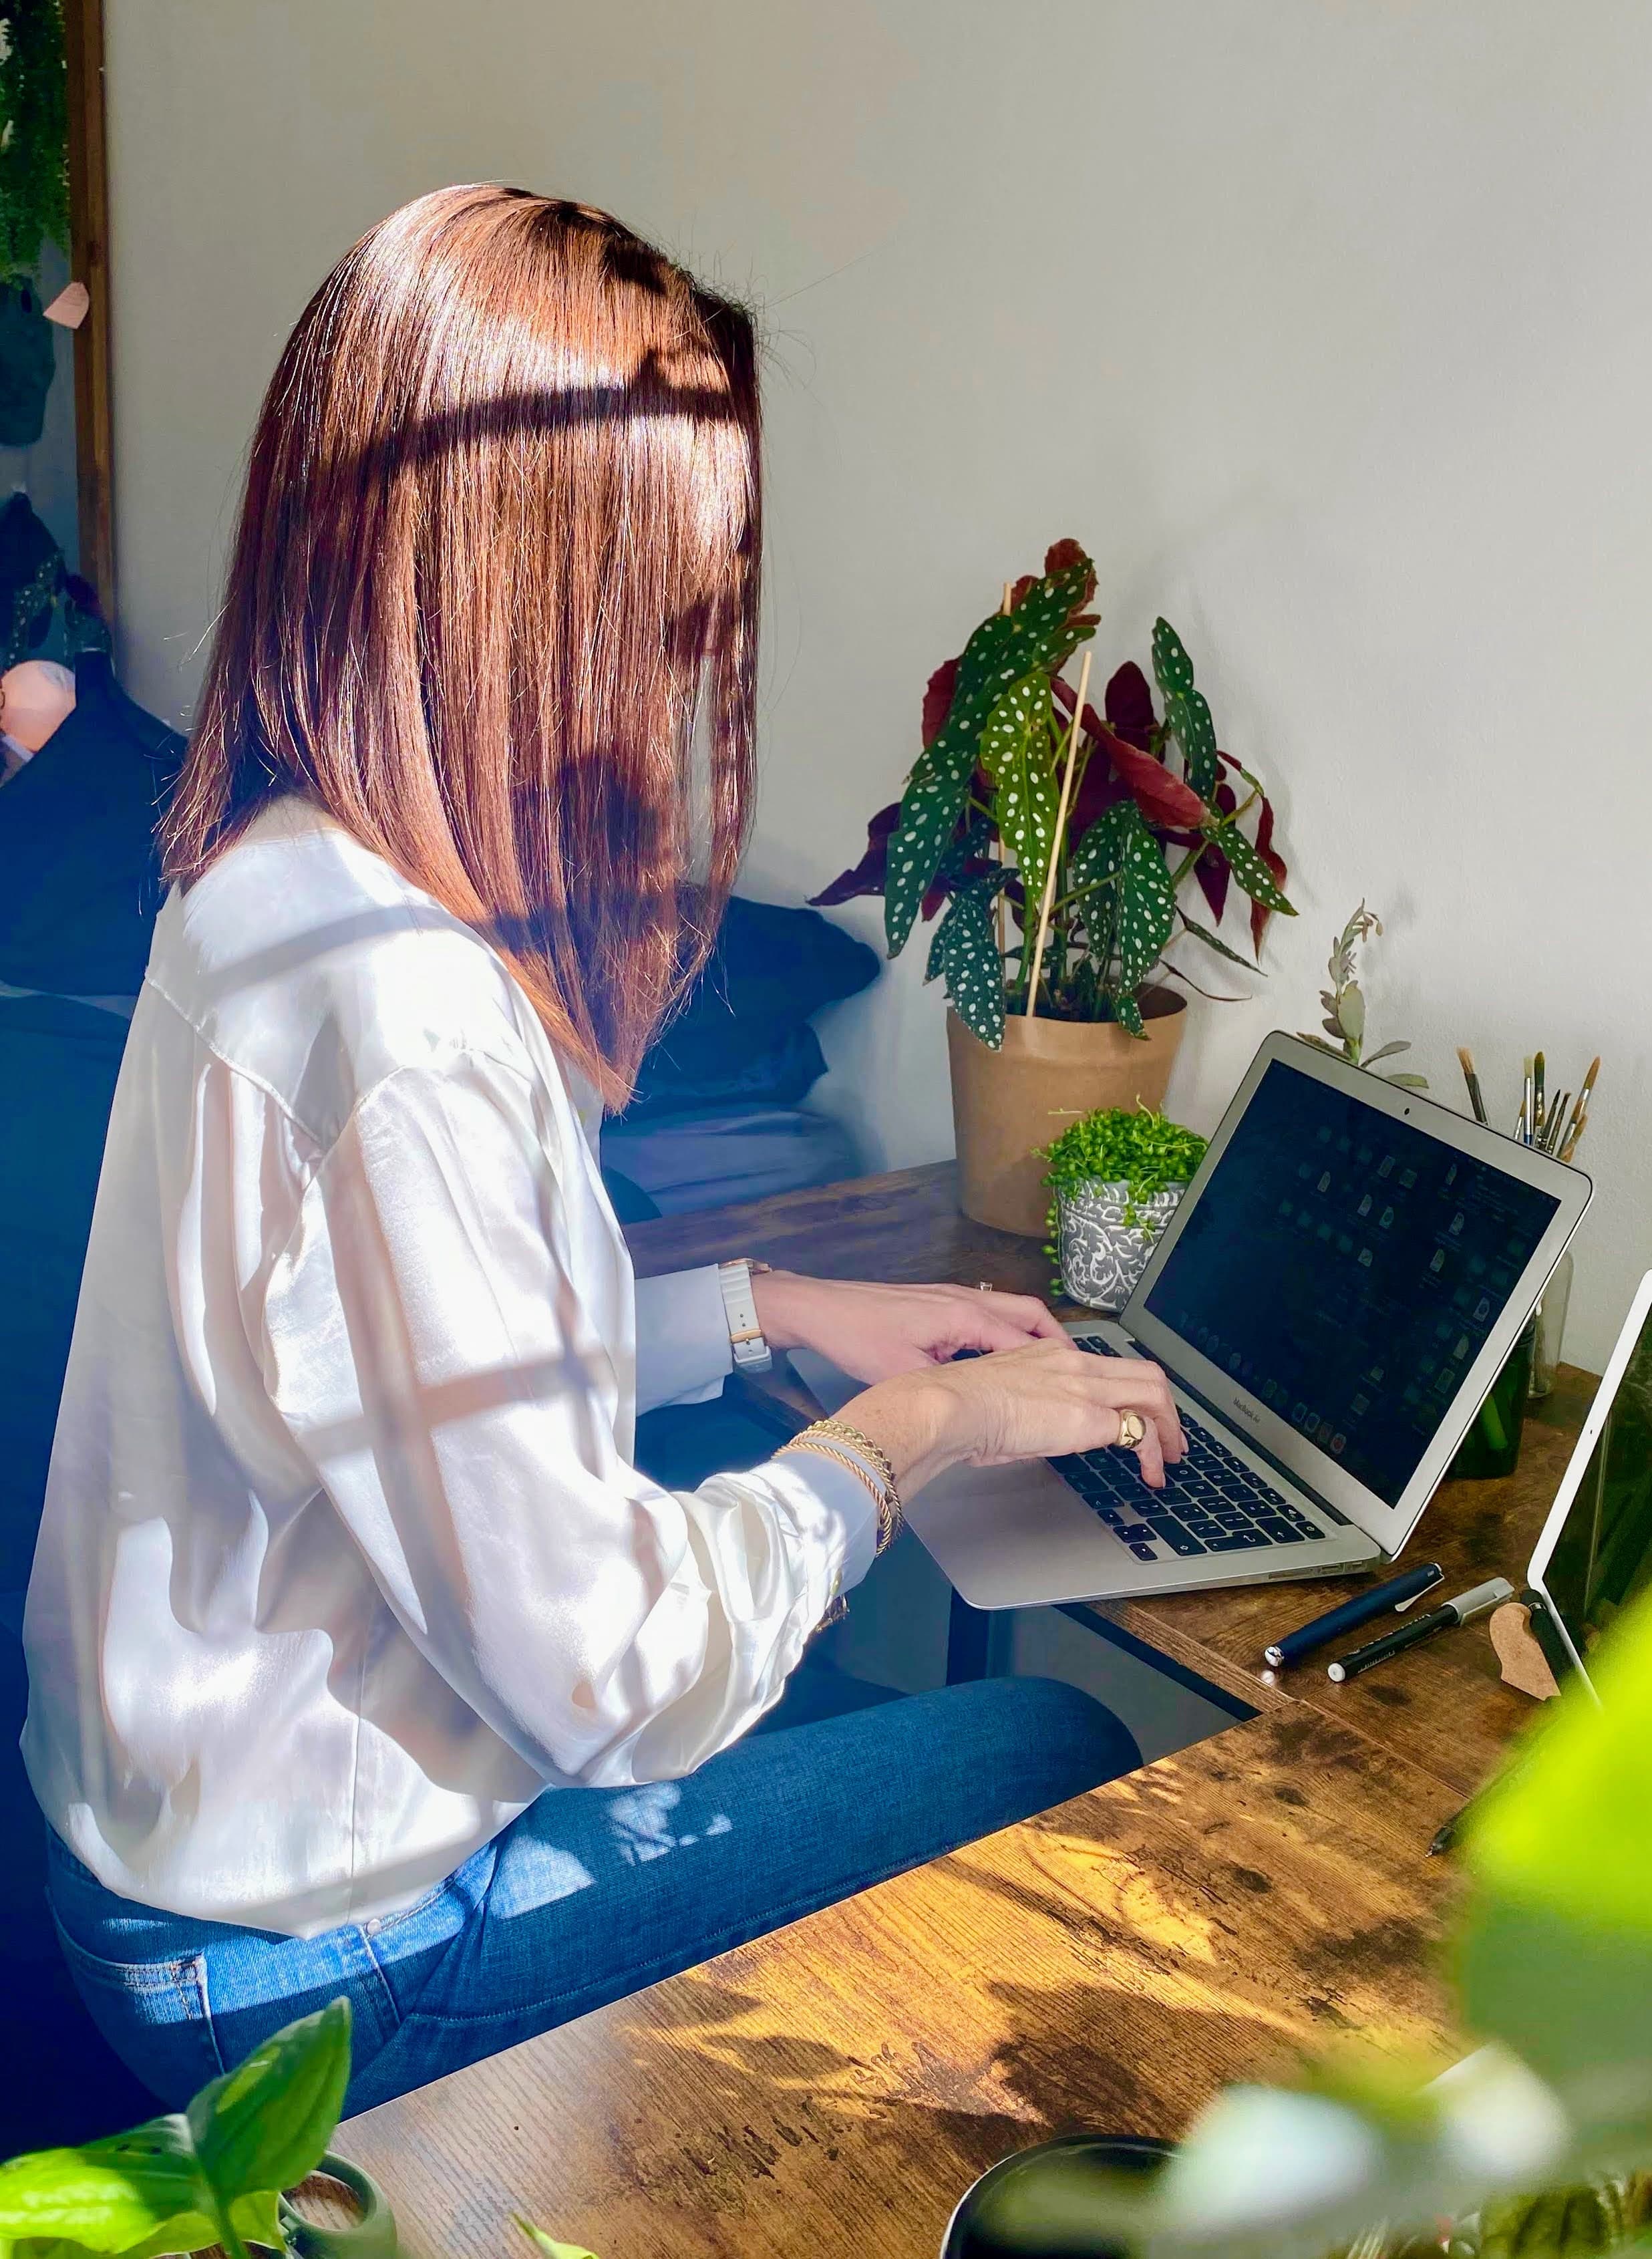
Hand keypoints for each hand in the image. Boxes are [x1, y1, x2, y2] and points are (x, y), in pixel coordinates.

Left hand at [750, 1269, 1064, 1383]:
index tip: (1074, 1386)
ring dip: (1032, 1333)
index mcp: (964, 1315)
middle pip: (1029, 1313)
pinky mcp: (938, 1300)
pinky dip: (1007, 1330)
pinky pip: (988, 1312)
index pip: (1024, 1341)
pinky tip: (1001, 1357)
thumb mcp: (903, 1373)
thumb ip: (947, 1390)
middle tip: (1075, 1370)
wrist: (820, 1307)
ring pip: (1009, 1309)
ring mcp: (952, 1296)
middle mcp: (965, 1299)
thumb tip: (982, 1412)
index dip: (1052, 1365)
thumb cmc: (858, 1337)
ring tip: (1048, 1366)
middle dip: (1056, 1339)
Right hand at [840, 1336, 1186, 1495]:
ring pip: (1154, 1394)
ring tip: (1169, 1458)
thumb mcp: (1001, 1403)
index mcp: (1051, 1356)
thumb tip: (1031, 1433)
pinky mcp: (1089, 1417)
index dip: (1135, 1392)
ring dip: (1169, 1429)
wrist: (948, 1406)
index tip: (1137, 1417)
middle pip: (1145, 1374)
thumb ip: (1025, 1413)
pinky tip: (1150, 1474)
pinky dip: (1154, 1453)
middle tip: (1170, 1439)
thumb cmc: (957, 1409)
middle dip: (1166, 1408)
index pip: (1110, 1365)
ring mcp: (1086, 1387)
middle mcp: (1075, 1363)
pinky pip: (1140, 1432)